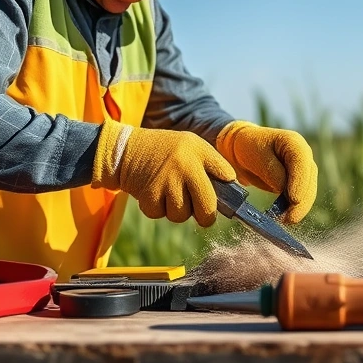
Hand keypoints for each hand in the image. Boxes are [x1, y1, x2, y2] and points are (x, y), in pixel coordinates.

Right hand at [91, 120, 235, 225]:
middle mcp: (185, 166)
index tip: (231, 204)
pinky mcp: (149, 194)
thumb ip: (213, 164)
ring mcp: (167, 181)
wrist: (127, 149)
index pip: (226, 175)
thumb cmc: (166, 150)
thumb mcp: (192, 146)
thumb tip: (235, 189)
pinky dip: (158, 209)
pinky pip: (160, 214)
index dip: (232, 194)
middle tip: (201, 212)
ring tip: (171, 194)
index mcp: (200, 152)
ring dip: (177, 211)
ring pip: (181, 215)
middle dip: (205, 215)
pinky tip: (155, 193)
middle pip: (207, 207)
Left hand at [215, 121, 317, 223]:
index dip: (300, 181)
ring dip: (299, 207)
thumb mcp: (256, 155)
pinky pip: (301, 196)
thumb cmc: (248, 148)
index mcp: (293, 143)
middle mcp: (303, 155)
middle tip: (290, 218)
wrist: (243, 148)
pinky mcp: (298, 182)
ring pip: (308, 190)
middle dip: (302, 200)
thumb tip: (284, 189)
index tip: (294, 199)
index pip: (301, 161)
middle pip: (309, 179)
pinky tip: (285, 217)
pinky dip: (294, 208)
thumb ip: (271, 171)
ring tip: (286, 220)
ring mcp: (303, 169)